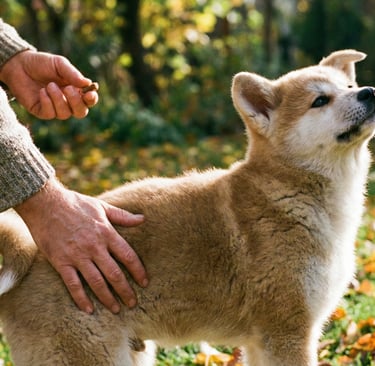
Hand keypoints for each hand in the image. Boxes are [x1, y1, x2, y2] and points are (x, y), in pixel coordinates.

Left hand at [0, 50, 97, 119]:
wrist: (18, 65)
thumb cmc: (42, 64)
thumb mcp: (59, 64)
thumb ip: (73, 73)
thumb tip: (87, 83)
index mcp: (76, 91)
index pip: (89, 101)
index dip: (92, 100)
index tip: (89, 94)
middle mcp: (68, 102)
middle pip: (81, 112)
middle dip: (76, 102)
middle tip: (68, 89)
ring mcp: (55, 108)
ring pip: (65, 114)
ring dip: (58, 99)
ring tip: (49, 85)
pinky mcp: (42, 112)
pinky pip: (50, 114)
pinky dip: (47, 102)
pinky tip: (42, 91)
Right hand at [15, 179, 147, 313]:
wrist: (46, 204)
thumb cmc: (76, 204)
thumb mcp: (102, 207)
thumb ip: (123, 216)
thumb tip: (143, 219)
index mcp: (106, 233)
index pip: (128, 256)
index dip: (138, 271)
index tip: (145, 283)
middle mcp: (94, 247)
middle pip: (114, 273)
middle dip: (125, 290)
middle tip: (133, 303)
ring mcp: (77, 255)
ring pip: (96, 282)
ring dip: (107, 298)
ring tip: (116, 309)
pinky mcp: (61, 262)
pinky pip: (73, 284)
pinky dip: (81, 298)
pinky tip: (89, 309)